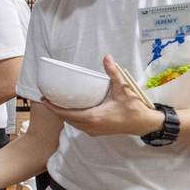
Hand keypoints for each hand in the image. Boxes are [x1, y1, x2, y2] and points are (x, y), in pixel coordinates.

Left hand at [40, 55, 161, 136]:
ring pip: (73, 123)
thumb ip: (113, 72)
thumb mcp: (123, 88)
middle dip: (55, 110)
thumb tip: (107, 57)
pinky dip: (72, 118)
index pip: (67, 114)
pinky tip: (70, 110)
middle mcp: (91, 126)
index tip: (44, 100)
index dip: (54, 108)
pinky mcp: (97, 131)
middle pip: (67, 119)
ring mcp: (94, 130)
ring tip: (56, 104)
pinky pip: (79, 125)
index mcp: (94, 117)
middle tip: (47, 99)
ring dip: (63, 115)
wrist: (144, 124)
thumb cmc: (133, 108)